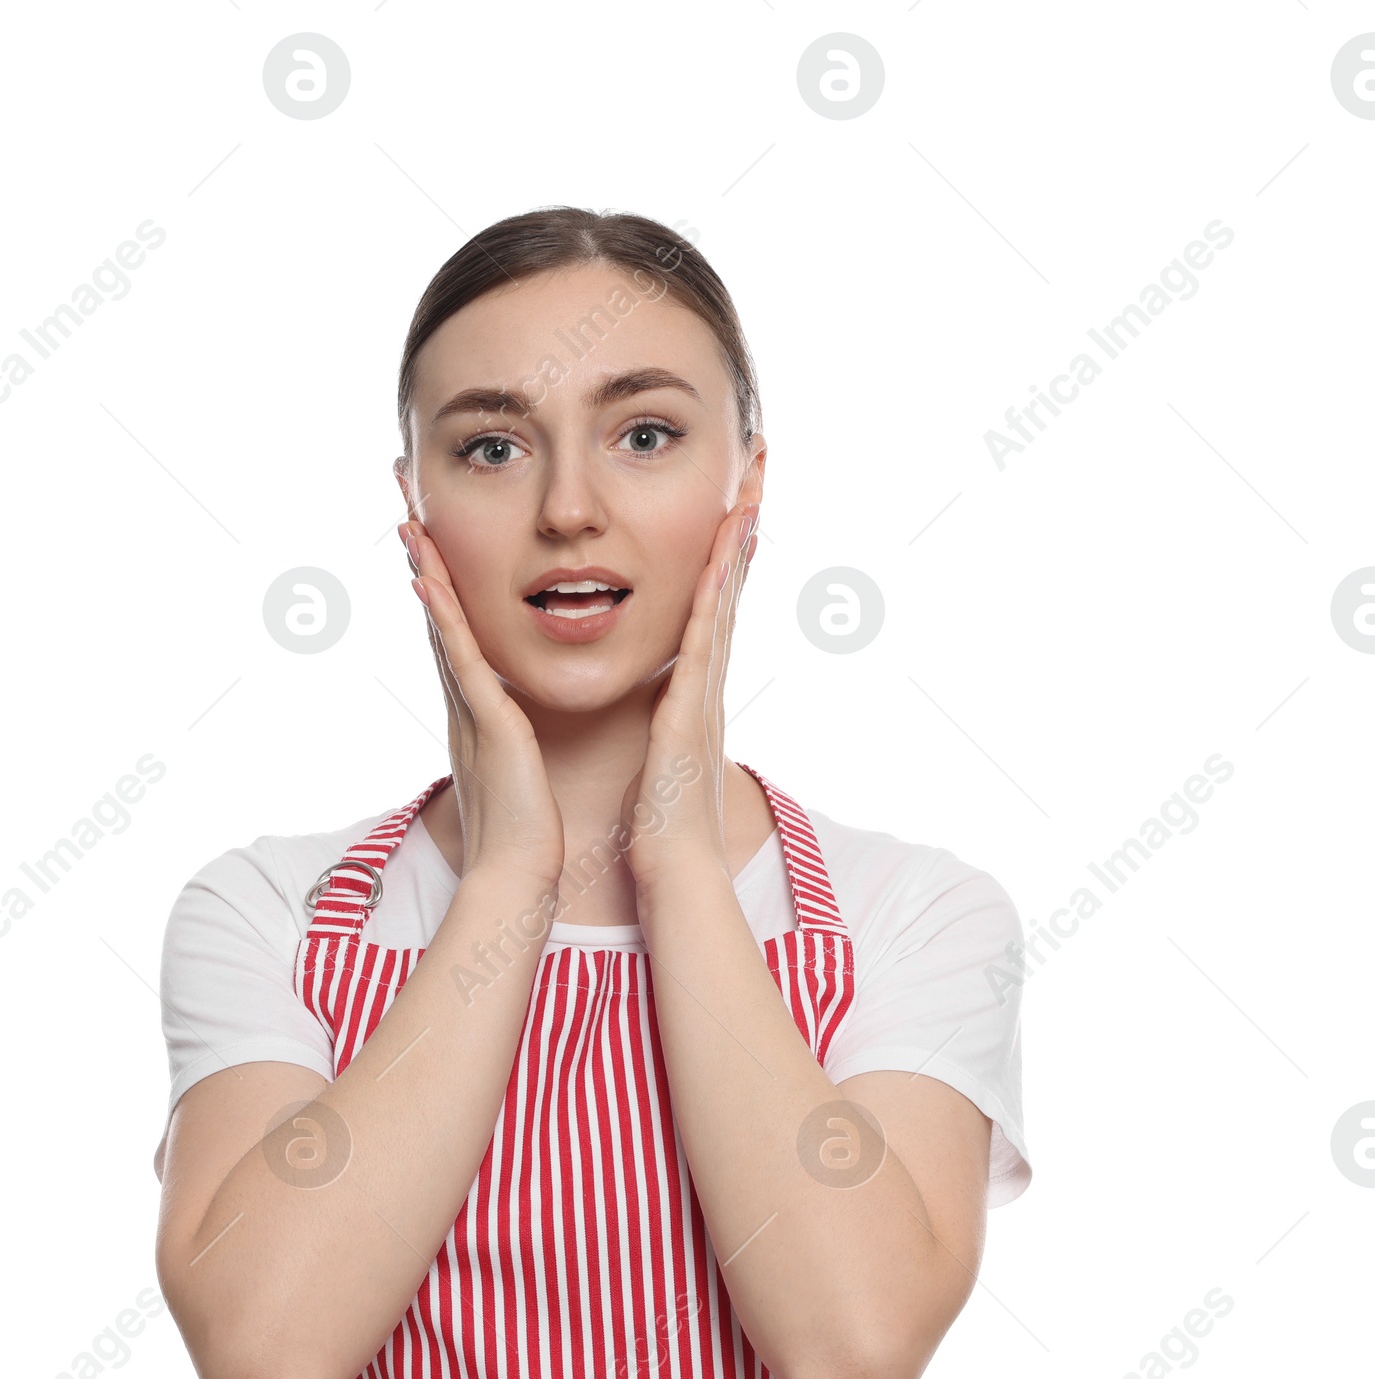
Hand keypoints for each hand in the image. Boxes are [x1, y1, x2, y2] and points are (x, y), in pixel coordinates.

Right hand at [400, 518, 565, 893]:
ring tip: (409, 521)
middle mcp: (464, 705)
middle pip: (438, 619)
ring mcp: (469, 712)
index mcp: (478, 713)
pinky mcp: (486, 724)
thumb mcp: (520, 773)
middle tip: (405, 507)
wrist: (518, 875)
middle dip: (423, 561)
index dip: (443, 587)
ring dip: (426, 573)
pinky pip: (461, 660)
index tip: (431, 539)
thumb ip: (514, 745)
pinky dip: (444, 619)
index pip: (457, 636)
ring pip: (442, 628)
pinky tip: (430, 579)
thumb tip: (518, 734)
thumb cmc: (526, 833)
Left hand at [619, 500, 759, 890]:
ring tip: (748, 489)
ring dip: (736, 545)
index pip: (709, 609)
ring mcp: (707, 696)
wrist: (674, 870)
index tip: (730, 503)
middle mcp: (708, 685)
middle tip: (756, 470)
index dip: (721, 555)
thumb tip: (659, 711)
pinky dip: (715, 595)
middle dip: (741, 529)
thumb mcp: (659, 759)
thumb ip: (662, 727)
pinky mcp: (693, 712)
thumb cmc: (661, 824)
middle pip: (729, 591)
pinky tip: (721, 554)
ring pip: (724, 604)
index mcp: (694, 694)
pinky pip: (705, 641)